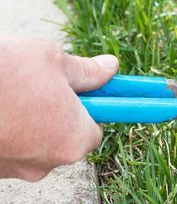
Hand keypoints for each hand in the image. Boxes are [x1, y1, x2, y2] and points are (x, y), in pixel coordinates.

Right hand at [0, 37, 117, 180]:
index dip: (90, 108)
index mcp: (72, 140)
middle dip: (56, 114)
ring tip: (10, 92)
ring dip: (27, 120)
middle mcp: (45, 164)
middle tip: (41, 85)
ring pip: (31, 143)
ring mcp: (12, 170)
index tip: (86, 94)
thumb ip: (87, 71)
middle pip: (62, 139)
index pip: (94, 130)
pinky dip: (4, 128)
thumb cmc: (6, 72)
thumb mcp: (54, 62)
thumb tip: (110, 68)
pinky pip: (5, 146)